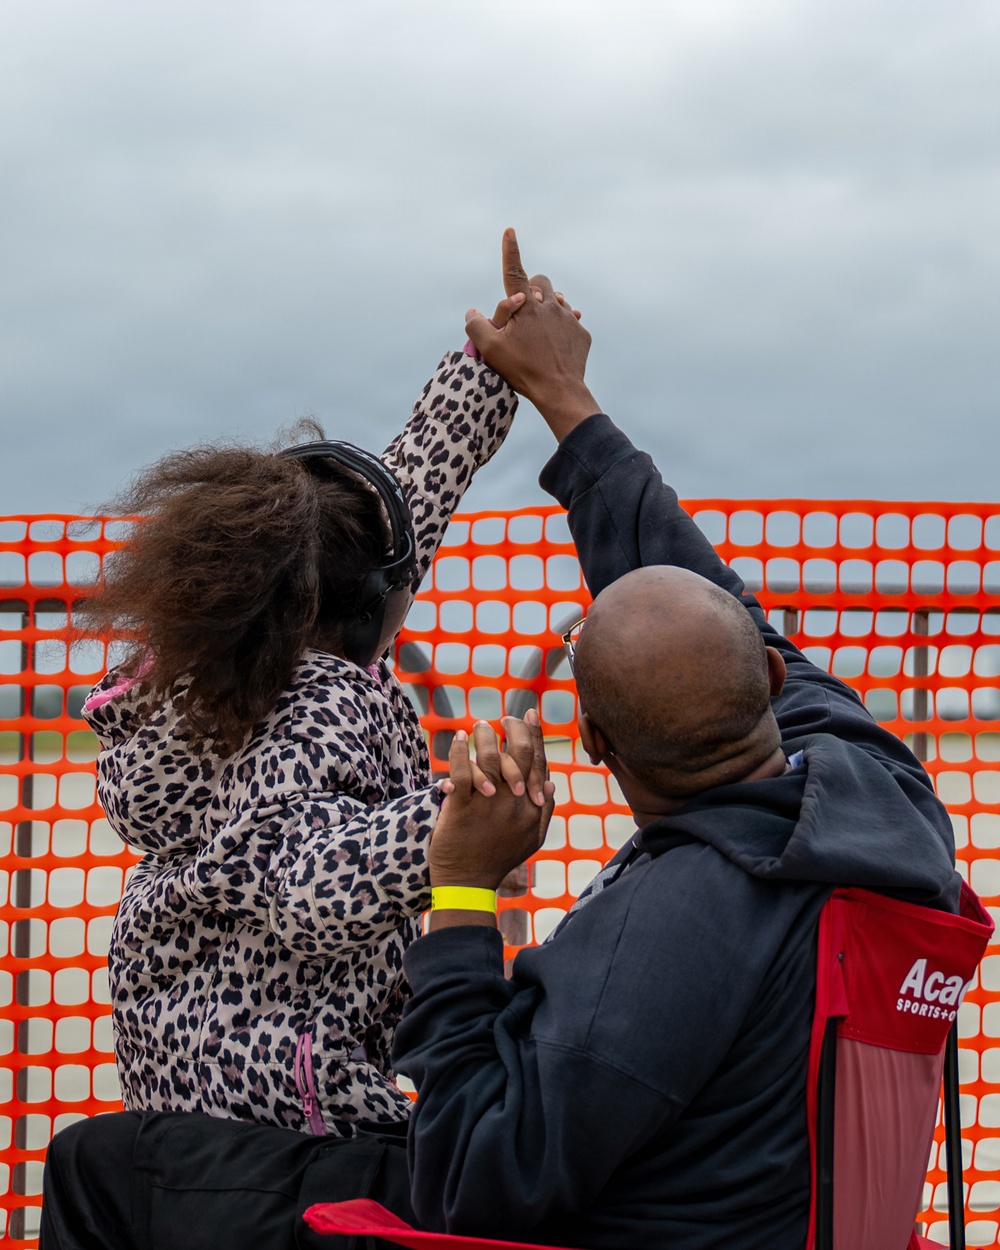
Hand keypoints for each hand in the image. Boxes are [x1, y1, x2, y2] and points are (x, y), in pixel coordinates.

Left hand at [430, 721, 554, 892]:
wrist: (467, 882)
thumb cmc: (497, 859)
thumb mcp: (531, 840)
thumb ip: (543, 813)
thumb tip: (550, 785)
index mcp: (532, 808)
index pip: (538, 762)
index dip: (535, 735)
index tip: (529, 714)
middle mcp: (515, 803)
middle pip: (520, 754)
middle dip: (514, 728)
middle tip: (505, 718)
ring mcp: (490, 805)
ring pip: (492, 758)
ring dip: (487, 736)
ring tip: (480, 726)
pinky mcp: (462, 807)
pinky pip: (463, 771)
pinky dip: (461, 751)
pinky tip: (461, 739)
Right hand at [465, 228, 601, 440]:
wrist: (560, 391)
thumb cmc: (522, 369)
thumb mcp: (491, 350)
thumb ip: (476, 327)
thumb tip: (471, 311)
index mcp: (526, 307)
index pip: (514, 271)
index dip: (510, 251)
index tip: (510, 232)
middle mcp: (550, 306)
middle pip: (540, 282)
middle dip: (531, 288)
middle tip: (523, 310)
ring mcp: (568, 319)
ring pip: (558, 300)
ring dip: (547, 306)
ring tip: (539, 328)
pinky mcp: (581, 333)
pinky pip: (571, 322)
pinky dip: (562, 328)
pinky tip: (555, 344)